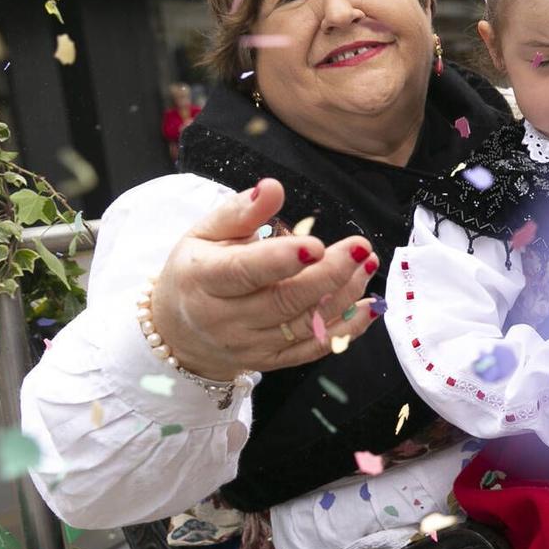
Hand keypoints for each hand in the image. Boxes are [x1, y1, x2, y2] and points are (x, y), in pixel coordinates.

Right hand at [149, 178, 378, 380]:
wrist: (180, 331)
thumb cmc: (196, 271)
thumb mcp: (206, 233)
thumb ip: (240, 211)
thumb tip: (272, 187)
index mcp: (205, 279)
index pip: (244, 272)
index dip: (281, 260)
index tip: (316, 244)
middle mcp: (227, 318)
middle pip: (285, 301)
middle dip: (329, 274)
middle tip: (360, 248)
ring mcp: (252, 344)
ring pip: (306, 324)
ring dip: (345, 295)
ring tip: (367, 264)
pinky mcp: (272, 361)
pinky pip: (314, 349)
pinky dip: (346, 329)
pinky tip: (368, 306)